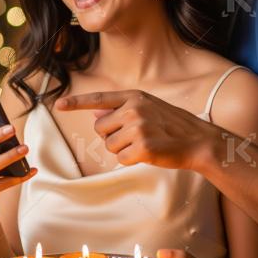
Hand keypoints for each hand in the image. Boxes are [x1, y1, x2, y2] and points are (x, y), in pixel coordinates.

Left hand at [55, 90, 210, 168]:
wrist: (199, 141)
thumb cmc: (173, 126)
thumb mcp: (149, 108)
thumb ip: (122, 109)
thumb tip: (95, 111)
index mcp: (135, 96)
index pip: (99, 98)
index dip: (76, 102)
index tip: (58, 105)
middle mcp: (134, 109)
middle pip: (100, 128)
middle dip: (112, 136)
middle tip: (136, 136)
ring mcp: (138, 128)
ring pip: (109, 146)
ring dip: (122, 150)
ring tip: (145, 144)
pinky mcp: (143, 148)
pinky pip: (121, 159)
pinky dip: (131, 161)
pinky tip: (148, 154)